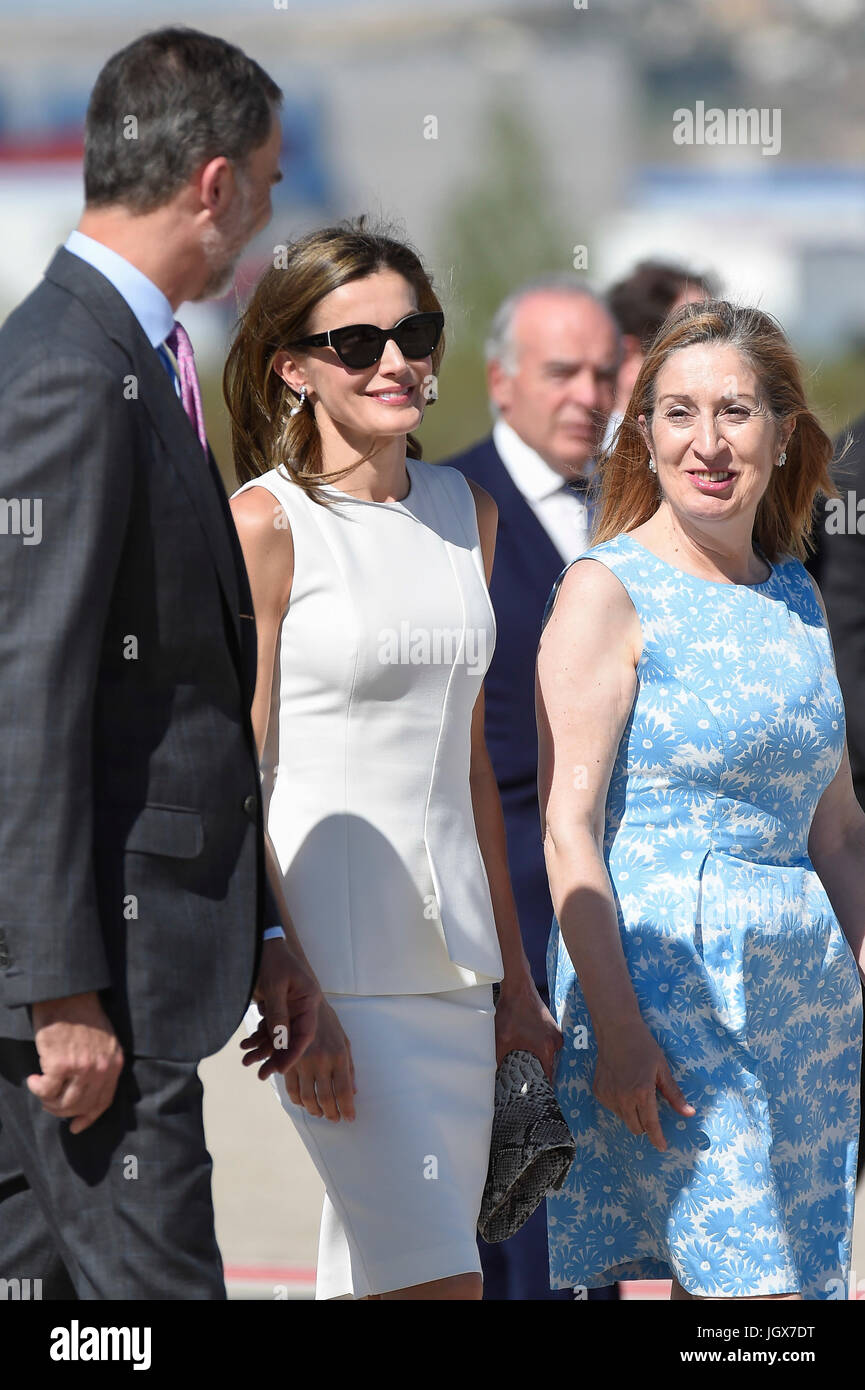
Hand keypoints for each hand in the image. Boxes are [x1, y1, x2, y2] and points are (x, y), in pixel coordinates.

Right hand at [28, 991, 124, 1134]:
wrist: (68, 994)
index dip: (88, 1117)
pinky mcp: (61, 1064)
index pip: (103, 1101)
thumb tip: (86, 1094)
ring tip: (42, 1087)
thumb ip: (101, 1064)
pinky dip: (37, 1088)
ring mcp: (82, 1068)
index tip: (76, 1127)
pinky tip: (34, 1078)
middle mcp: (102, 1068)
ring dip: (48, 1101)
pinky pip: (46, 1091)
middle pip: (81, 1106)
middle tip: (49, 1101)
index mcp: (114, 1063)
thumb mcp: (104, 1041)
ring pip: (63, 1103)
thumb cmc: (81, 1015)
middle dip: (61, 1110)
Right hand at [245, 998, 355, 1122]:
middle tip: (334, 1118)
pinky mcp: (287, 1061)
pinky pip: (291, 1089)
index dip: (347, 1109)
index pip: (343, 1091)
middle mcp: (321, 1061)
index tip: (349, 1118)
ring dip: (314, 1110)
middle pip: (325, 1099)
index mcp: (338, 1055)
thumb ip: (349, 1067)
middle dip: (331, 1113)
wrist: (301, 1002)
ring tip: (321, 1113)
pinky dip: (298, 1100)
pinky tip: (304, 1102)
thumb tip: (354, 1091)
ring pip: (307, 1098)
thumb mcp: (344, 1041)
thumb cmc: (327, 1023)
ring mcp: (303, 1062)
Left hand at [247, 938, 321, 1076]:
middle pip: (291, 1038)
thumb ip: (278, 1014)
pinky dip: (258, 1037)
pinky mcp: (276, 1007)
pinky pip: (269, 1027)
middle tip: (261, 1074)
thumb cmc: (271, 959)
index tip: (280, 1069)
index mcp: (308, 1000)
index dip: (293, 1053)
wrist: (260, 942)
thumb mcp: (274, 987)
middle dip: (276, 1056)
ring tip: (246, 1061)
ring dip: (263, 1049)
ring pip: (278, 1036)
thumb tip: (279, 1043)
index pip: (305, 1033)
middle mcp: (301, 1007)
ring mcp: (288, 1008)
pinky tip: (245, 1046)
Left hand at [494, 976, 561, 1079]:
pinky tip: (529, 1049)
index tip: (534, 1096)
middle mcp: (556, 1043)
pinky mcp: (553, 1027)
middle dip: (538, 1075)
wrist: (519, 987)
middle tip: (527, 1083)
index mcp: (546, 1049)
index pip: (548, 1078)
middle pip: (549, 1067)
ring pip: (548, 1055)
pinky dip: (540, 1049)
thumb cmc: (511, 1011)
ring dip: (539, 1060)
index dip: (541, 1088)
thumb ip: (499, 1059)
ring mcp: (556, 1034)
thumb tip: (496, 1075)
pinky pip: (548, 1045)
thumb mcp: (502, 1038)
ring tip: (527, 1067)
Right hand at [593, 1018, 695, 1151]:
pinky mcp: (599, 1091)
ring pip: (623, 1118)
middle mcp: (623, 1098)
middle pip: (636, 1127)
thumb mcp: (662, 1069)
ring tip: (636, 1092)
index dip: (657, 1138)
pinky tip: (622, 1086)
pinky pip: (612, 1107)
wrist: (616, 1029)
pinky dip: (620, 1104)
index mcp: (642, 1093)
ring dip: (632, 1114)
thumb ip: (674, 1094)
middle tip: (650, 1110)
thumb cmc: (643, 1046)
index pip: (651, 1125)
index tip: (662, 1147)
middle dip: (645, 1125)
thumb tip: (689, 1114)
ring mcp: (609, 1095)